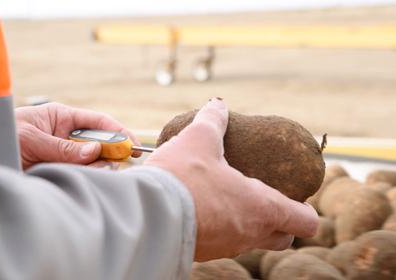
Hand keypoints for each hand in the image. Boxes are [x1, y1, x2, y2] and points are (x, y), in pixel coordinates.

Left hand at [15, 103, 140, 169]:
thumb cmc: (0, 134)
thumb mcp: (30, 136)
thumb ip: (61, 146)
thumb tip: (94, 151)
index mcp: (61, 118)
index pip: (97, 122)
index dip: (117, 131)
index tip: (132, 144)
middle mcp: (66, 138)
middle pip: (99, 144)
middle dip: (109, 153)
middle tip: (113, 164)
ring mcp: (63, 157)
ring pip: (91, 163)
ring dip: (97, 169)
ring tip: (94, 174)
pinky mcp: (58, 173)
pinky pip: (78, 177)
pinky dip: (85, 180)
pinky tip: (85, 181)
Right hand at [145, 98, 317, 260]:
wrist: (146, 213)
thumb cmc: (182, 178)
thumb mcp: (198, 139)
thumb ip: (213, 121)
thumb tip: (218, 105)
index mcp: (262, 207)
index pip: (304, 221)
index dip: (304, 209)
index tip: (292, 193)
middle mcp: (250, 233)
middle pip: (282, 238)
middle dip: (279, 221)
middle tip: (262, 197)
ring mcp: (226, 247)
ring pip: (250, 241)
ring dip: (246, 223)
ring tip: (227, 198)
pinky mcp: (203, 253)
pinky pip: (221, 243)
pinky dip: (219, 228)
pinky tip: (201, 208)